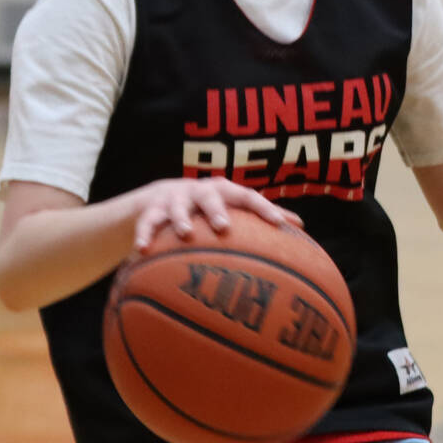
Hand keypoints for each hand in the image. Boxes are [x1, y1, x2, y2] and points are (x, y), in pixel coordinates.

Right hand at [128, 178, 301, 253]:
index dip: (264, 208)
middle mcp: (200, 191)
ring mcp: (174, 199)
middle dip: (217, 210)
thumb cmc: (209, 206)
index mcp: (225, 191)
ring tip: (185, 234)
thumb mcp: (232, 207)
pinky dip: (144, 236)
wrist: (161, 196)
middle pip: (211, 196)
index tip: (280, 224)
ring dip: (181, 219)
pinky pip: (146, 223)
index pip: (248, 196)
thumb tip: (301, 228)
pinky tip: (142, 251)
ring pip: (177, 207)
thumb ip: (261, 215)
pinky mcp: (150, 210)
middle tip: (224, 227)